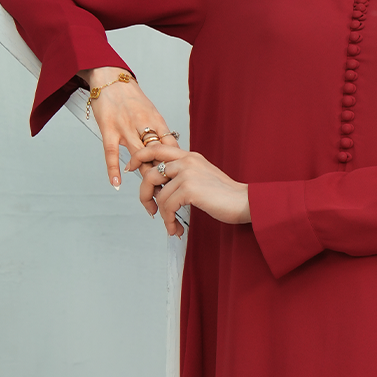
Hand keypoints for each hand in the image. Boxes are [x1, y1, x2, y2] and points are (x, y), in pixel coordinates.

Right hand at [79, 66, 176, 188]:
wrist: (110, 78)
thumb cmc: (131, 97)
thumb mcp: (151, 112)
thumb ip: (159, 133)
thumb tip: (171, 153)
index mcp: (157, 120)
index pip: (171, 147)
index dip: (176, 166)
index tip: (180, 182)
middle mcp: (143, 124)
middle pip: (157, 155)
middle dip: (163, 175)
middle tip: (168, 194)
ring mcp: (125, 127)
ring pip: (139, 156)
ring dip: (144, 176)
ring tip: (149, 196)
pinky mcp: (108, 129)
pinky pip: (112, 153)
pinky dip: (114, 170)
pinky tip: (116, 184)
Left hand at [128, 137, 250, 236]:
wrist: (245, 202)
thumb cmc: (226, 195)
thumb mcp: (202, 177)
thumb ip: (183, 176)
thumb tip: (162, 188)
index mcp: (189, 156)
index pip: (156, 148)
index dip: (139, 157)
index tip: (131, 169)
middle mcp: (186, 161)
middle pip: (149, 173)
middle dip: (144, 195)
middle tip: (150, 209)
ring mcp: (187, 173)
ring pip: (158, 195)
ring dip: (162, 216)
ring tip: (172, 225)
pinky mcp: (189, 189)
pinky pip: (167, 207)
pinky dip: (169, 221)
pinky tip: (176, 228)